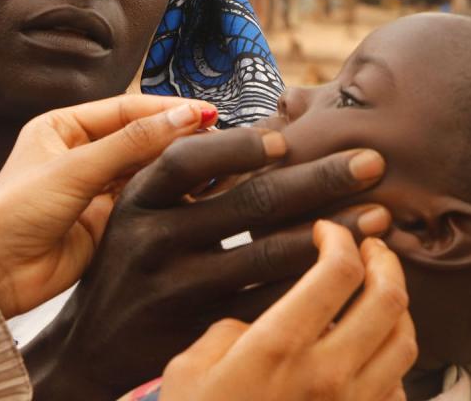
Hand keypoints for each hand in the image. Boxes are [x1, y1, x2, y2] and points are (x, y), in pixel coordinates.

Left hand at [0, 95, 215, 317]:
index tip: (205, 113)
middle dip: (176, 136)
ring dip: (175, 166)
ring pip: (145, 169)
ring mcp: (95, 188)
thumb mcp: (74, 169)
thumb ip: (131, 143)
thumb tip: (183, 117)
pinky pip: (144, 200)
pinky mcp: (106, 221)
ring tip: (212, 162)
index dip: (166, 110)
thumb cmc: (14, 212)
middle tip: (217, 137)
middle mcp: (81, 154)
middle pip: (140, 138)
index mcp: (63, 127)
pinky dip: (168, 195)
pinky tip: (194, 191)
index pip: (126, 110)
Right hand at [24, 127, 390, 399]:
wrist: (91, 349)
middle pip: (248, 204)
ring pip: (268, 257)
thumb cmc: (129, 263)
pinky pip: (271, 307)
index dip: (242, 146)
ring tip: (379, 217)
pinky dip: (314, 288)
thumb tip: (259, 122)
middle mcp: (154, 243)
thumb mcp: (138, 210)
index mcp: (139, 201)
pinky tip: (353, 275)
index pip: (191, 162)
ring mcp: (178, 292)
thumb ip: (185, 172)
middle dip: (319, 180)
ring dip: (332, 233)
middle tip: (373, 161)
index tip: (289, 137)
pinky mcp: (204, 333)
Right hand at [158, 220, 415, 400]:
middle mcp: (327, 375)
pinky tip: (371, 352)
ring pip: (405, 342)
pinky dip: (392, 360)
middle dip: (385, 261)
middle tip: (370, 247)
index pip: (338, 271)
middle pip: (389, 300)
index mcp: (279, 347)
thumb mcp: (191, 369)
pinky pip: (398, 389)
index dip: (339, 238)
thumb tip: (258, 324)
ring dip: (397, 306)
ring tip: (378, 291)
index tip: (327, 231)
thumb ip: (231, 331)